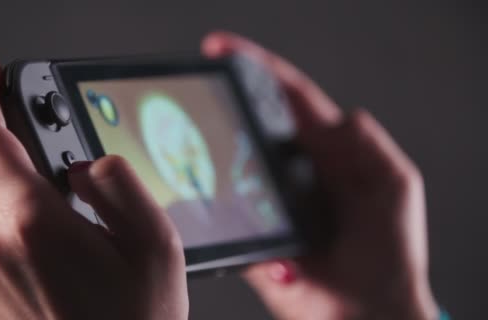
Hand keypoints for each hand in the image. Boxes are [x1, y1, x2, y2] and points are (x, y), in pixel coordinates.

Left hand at [0, 57, 187, 319]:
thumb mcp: (155, 239)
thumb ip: (116, 179)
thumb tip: (84, 159)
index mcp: (33, 224)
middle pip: (15, 182)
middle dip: (53, 187)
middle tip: (95, 225)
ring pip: (12, 214)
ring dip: (47, 220)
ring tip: (87, 264)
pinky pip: (5, 243)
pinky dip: (33, 244)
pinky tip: (66, 277)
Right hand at [202, 32, 438, 319]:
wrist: (367, 314)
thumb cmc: (390, 256)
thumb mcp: (394, 187)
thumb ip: (371, 147)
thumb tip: (341, 117)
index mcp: (326, 152)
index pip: (288, 99)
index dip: (257, 70)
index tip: (222, 51)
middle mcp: (291, 171)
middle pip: (252, 126)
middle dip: (225, 106)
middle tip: (204, 97)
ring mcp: (268, 200)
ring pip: (231, 165)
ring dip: (216, 156)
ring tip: (202, 148)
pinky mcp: (251, 232)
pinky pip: (225, 211)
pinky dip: (217, 203)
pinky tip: (212, 197)